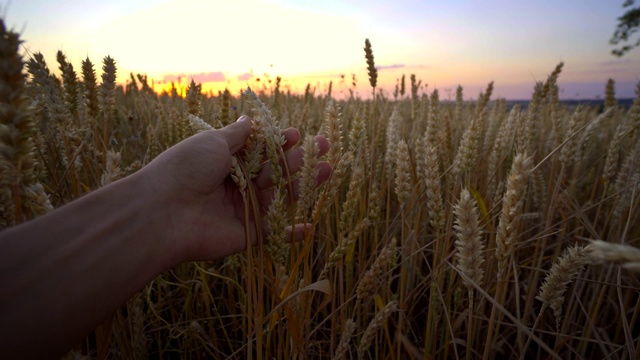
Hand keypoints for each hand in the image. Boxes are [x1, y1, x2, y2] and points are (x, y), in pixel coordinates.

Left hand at [141, 115, 329, 261]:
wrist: (164, 211)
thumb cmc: (186, 168)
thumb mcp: (212, 141)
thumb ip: (236, 135)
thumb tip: (249, 119)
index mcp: (226, 162)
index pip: (260, 151)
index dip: (279, 142)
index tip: (297, 134)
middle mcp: (235, 185)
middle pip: (274, 173)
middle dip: (298, 160)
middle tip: (323, 147)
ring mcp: (242, 210)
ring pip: (279, 197)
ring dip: (302, 186)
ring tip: (327, 171)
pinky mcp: (246, 235)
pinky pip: (273, 233)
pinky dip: (290, 232)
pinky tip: (309, 225)